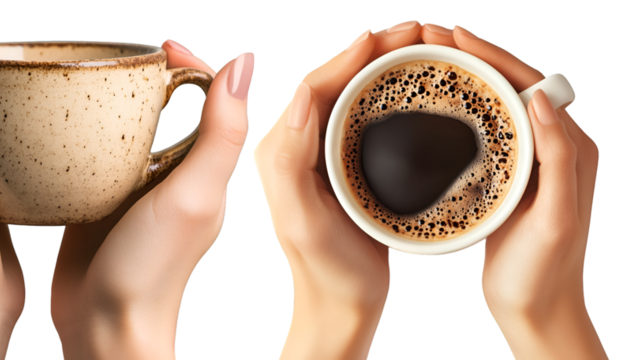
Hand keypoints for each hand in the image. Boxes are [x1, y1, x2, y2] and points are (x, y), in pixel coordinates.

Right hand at [48, 42, 254, 357]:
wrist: (105, 325)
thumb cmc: (152, 270)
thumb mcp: (193, 194)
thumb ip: (221, 133)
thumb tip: (243, 63)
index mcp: (202, 169)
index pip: (208, 99)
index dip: (190, 65)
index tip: (160, 47)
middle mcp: (172, 176)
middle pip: (167, 109)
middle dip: (149, 77)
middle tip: (116, 58)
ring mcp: (134, 190)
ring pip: (128, 130)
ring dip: (114, 102)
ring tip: (86, 80)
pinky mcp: (99, 203)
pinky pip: (94, 157)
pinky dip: (84, 134)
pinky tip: (61, 125)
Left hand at [251, 21, 422, 358]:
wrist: (339, 306)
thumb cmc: (322, 270)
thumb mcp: (300, 217)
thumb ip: (290, 157)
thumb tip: (301, 94)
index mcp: (280, 149)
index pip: (314, 84)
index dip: (350, 54)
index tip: (387, 35)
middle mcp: (294, 145)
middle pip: (333, 80)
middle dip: (372, 51)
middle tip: (416, 32)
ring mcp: (318, 154)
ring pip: (349, 94)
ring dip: (381, 66)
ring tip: (420, 48)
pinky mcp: (339, 166)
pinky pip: (361, 117)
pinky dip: (386, 94)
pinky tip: (412, 88)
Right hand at [421, 24, 606, 358]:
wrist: (536, 311)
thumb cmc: (543, 274)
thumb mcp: (555, 218)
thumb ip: (557, 157)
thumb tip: (541, 97)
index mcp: (571, 150)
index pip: (531, 85)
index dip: (494, 56)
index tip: (457, 37)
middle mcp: (554, 148)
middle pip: (513, 85)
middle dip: (477, 58)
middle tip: (434, 40)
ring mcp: (531, 161)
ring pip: (498, 104)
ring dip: (468, 78)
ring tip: (432, 61)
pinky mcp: (510, 177)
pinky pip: (487, 129)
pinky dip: (463, 109)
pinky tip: (438, 108)